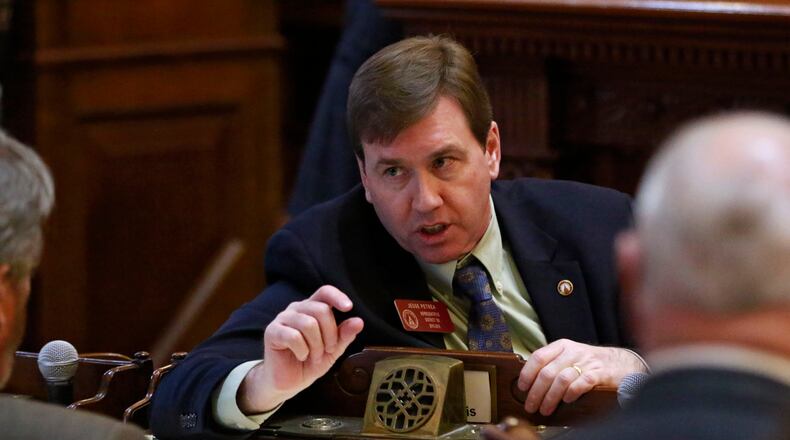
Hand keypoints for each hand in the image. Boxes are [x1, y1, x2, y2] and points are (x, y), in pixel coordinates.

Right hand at [237, 285, 363, 413]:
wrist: (289, 382)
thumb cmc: (310, 362)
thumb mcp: (333, 350)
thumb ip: (344, 335)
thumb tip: (359, 321)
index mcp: (312, 308)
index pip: (325, 292)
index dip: (337, 296)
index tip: (348, 308)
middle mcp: (297, 309)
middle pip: (321, 310)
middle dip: (330, 334)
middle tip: (327, 351)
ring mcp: (283, 318)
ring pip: (309, 324)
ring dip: (316, 346)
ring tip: (314, 356)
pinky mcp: (272, 332)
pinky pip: (294, 336)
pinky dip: (302, 350)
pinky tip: (301, 356)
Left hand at [517, 339, 645, 415]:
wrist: (621, 362)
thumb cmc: (590, 362)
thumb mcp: (569, 356)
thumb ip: (552, 364)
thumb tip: (529, 381)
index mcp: (562, 346)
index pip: (538, 357)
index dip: (527, 373)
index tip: (522, 387)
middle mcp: (572, 352)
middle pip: (547, 372)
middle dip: (536, 392)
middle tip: (531, 405)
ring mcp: (586, 362)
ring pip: (561, 379)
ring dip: (550, 397)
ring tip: (545, 409)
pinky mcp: (599, 373)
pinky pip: (581, 383)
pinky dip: (571, 392)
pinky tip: (566, 400)